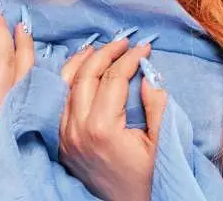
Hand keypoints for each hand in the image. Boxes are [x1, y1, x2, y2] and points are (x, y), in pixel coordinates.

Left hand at [59, 35, 166, 200]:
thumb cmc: (150, 180)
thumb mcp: (163, 145)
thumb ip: (157, 107)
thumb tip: (147, 75)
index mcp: (101, 128)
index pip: (113, 78)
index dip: (130, 58)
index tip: (144, 47)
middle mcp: (77, 129)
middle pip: (87, 75)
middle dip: (106, 52)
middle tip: (124, 42)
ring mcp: (65, 135)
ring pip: (66, 84)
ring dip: (82, 61)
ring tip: (99, 48)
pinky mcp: (61, 141)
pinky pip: (59, 101)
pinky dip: (68, 80)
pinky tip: (80, 69)